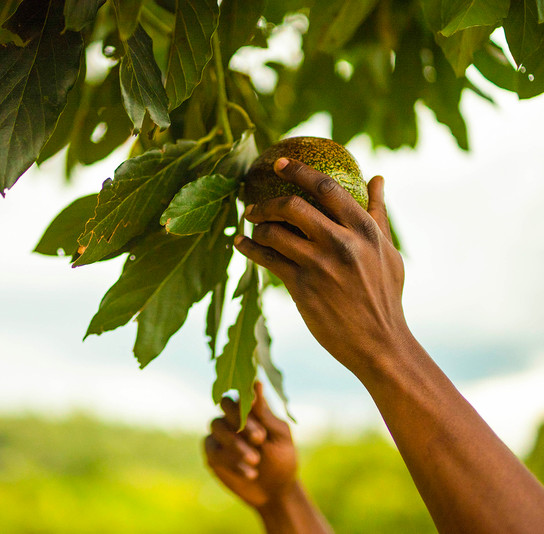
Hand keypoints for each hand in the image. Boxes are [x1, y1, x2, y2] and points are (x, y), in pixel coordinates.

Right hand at [204, 382, 297, 509]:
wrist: (275, 491)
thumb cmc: (281, 458)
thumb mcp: (280, 436)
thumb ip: (265, 413)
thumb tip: (256, 383)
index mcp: (251, 408)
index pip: (242, 392)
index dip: (246, 398)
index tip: (255, 406)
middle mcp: (232, 417)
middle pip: (225, 403)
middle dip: (241, 420)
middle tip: (260, 438)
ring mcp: (220, 434)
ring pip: (216, 425)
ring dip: (236, 443)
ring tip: (256, 460)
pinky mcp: (212, 454)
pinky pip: (214, 450)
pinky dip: (232, 461)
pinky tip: (250, 473)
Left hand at [235, 157, 409, 375]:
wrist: (380, 344)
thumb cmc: (385, 296)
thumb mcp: (388, 251)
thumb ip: (378, 213)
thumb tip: (376, 177)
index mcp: (364, 230)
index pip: (327, 188)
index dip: (299, 171)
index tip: (279, 163)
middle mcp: (341, 243)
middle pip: (293, 205)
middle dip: (267, 200)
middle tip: (253, 202)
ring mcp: (319, 265)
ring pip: (274, 232)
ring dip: (257, 225)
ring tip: (251, 225)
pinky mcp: (301, 287)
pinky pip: (266, 259)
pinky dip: (249, 247)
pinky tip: (241, 243)